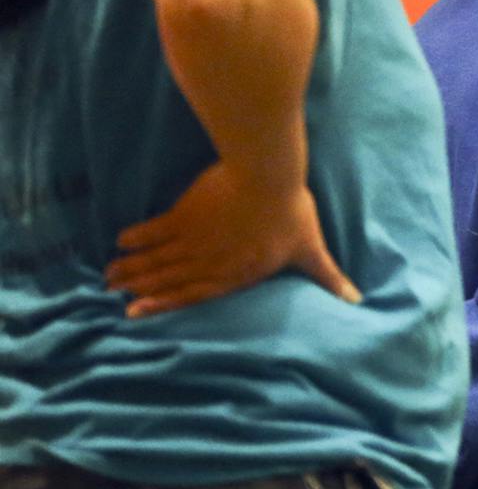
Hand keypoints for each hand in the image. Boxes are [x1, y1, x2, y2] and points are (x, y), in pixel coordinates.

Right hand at [106, 161, 358, 317]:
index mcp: (238, 273)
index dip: (168, 304)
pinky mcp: (184, 215)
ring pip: (157, 259)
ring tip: (110, 275)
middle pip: (170, 280)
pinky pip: (154, 231)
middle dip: (143, 289)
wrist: (268, 176)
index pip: (197, 294)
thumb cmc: (292, 212)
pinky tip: (121, 241)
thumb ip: (328, 277)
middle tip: (117, 295)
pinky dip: (137, 237)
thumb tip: (357, 300)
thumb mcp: (312, 249)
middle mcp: (211, 262)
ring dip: (133, 268)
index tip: (141, 312)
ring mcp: (194, 240)